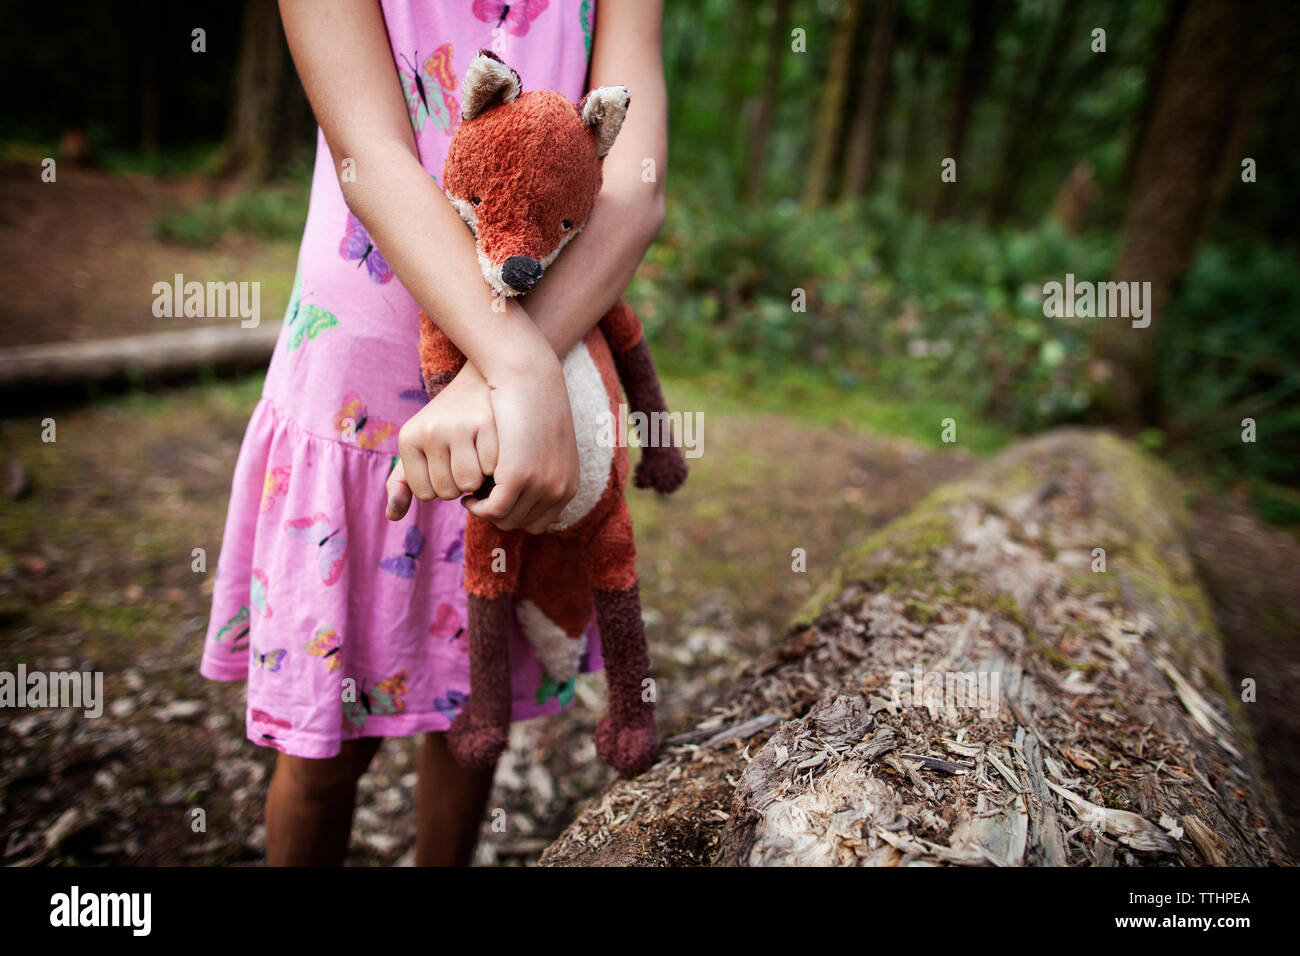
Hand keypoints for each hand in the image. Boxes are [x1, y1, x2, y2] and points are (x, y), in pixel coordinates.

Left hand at [388, 363, 497, 520]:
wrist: (479, 383)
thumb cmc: (447, 424)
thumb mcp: (420, 448)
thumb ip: (403, 483)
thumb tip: (392, 516)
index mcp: (409, 437)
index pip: (425, 494)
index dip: (441, 486)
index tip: (446, 464)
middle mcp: (431, 430)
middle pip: (448, 491)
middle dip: (461, 484)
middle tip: (467, 457)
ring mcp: (460, 426)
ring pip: (471, 483)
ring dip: (480, 478)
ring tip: (480, 454)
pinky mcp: (489, 423)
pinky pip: (494, 469)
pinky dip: (498, 465)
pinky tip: (496, 447)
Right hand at [465, 353, 578, 533]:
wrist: (531, 376)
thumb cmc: (534, 406)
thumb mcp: (548, 446)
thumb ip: (548, 475)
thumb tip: (550, 513)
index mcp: (568, 487)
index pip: (538, 524)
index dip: (513, 515)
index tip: (493, 501)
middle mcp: (559, 490)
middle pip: (520, 524)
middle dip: (497, 515)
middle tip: (477, 498)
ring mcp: (541, 485)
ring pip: (505, 519)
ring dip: (485, 510)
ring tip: (471, 495)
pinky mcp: (518, 476)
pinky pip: (494, 509)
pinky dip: (478, 506)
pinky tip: (467, 494)